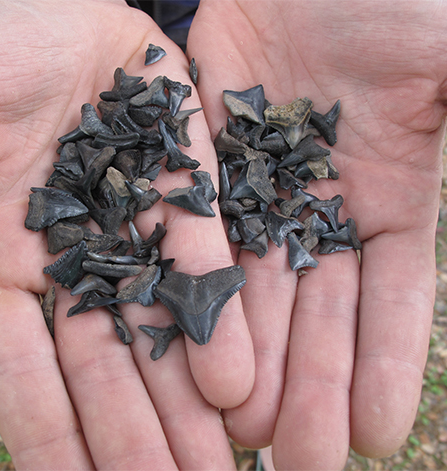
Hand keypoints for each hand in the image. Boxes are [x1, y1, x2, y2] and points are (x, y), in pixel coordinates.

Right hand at [0, 0, 254, 467]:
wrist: (64, 9)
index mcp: (4, 260)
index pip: (22, 370)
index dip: (45, 434)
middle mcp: (76, 263)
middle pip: (104, 370)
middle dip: (134, 438)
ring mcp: (135, 231)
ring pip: (161, 333)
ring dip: (186, 402)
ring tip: (217, 464)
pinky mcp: (187, 192)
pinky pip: (202, 259)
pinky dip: (218, 317)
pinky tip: (240, 377)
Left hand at [188, 0, 444, 467]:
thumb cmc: (386, 4)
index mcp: (389, 198)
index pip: (391, 305)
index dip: (386, 370)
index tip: (378, 441)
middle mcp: (318, 212)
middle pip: (314, 317)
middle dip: (311, 390)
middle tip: (298, 462)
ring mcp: (256, 195)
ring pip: (253, 295)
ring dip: (252, 365)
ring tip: (247, 434)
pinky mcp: (203, 171)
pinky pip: (199, 245)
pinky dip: (203, 301)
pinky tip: (199, 359)